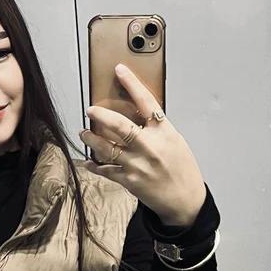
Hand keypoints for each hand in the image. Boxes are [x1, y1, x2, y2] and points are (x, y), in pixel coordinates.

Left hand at [80, 62, 204, 227]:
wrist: (186, 200)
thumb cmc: (182, 168)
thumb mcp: (175, 141)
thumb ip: (156, 128)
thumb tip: (135, 114)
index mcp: (164, 132)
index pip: (146, 101)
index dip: (131, 84)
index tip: (120, 70)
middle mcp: (150, 146)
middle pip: (120, 125)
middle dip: (101, 115)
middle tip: (91, 110)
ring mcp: (137, 164)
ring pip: (107, 148)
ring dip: (91, 139)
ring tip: (84, 133)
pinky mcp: (129, 181)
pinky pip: (106, 170)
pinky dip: (94, 165)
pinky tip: (87, 161)